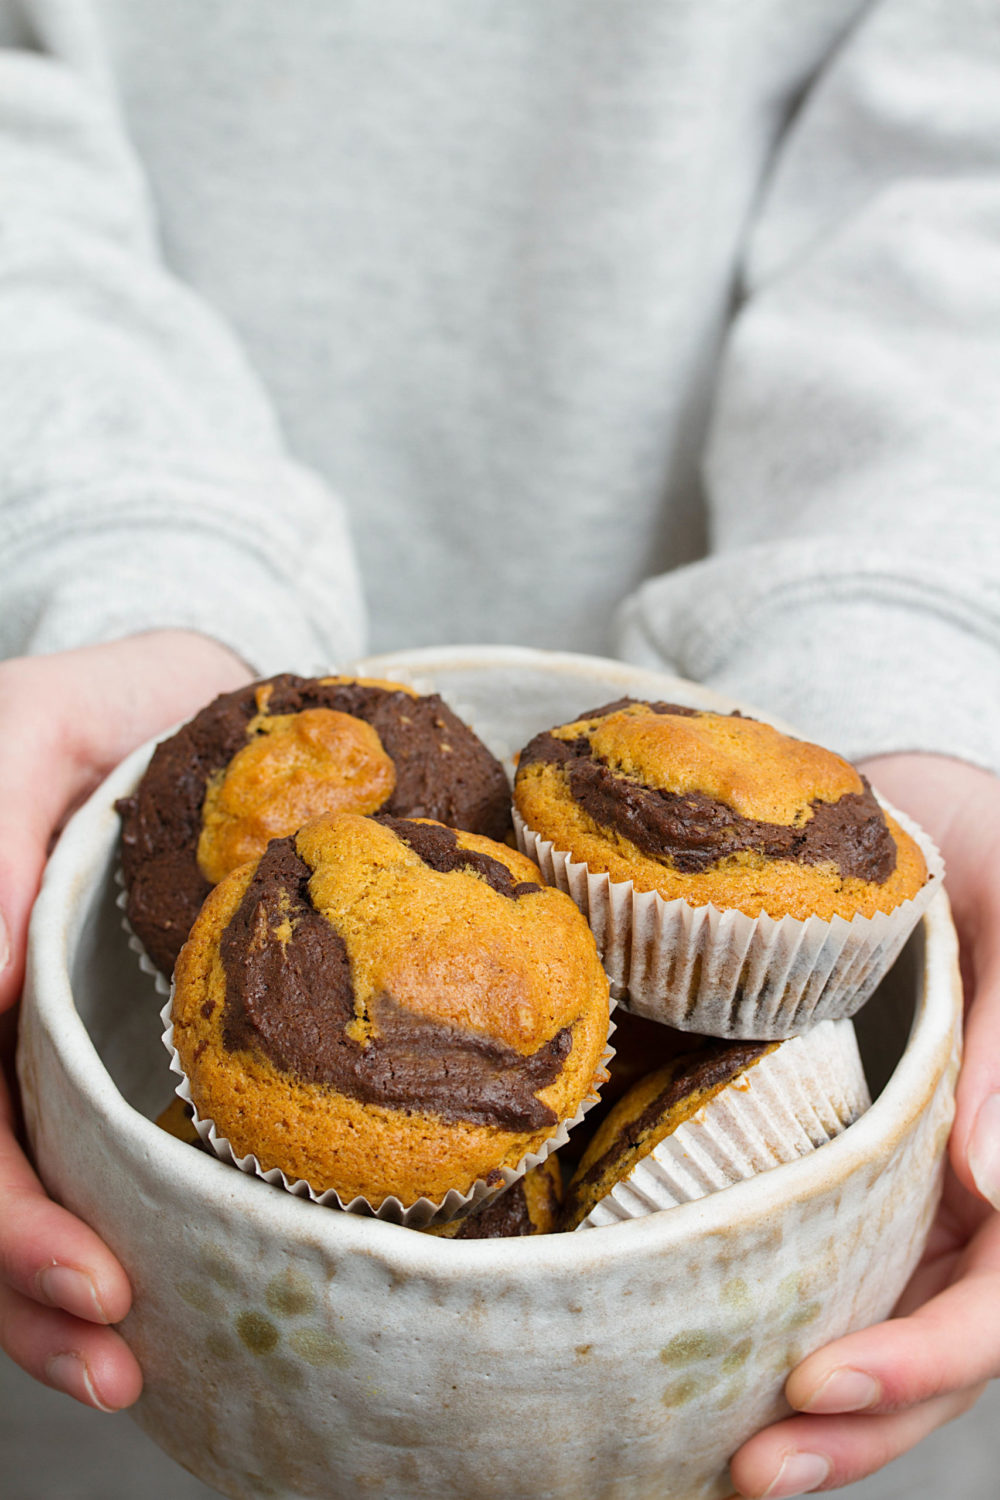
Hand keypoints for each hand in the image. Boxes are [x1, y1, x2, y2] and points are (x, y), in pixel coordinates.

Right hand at [0, 632, 250, 1409]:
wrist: (183, 707)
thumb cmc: (119, 706)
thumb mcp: (47, 721)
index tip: (90, 1276)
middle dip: (15, 1280)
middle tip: (115, 1346)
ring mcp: (4, 1036)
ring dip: (28, 1305)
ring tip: (122, 1369)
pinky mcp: (65, 1053)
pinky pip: (50, 1159)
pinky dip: (63, 1249)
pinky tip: (119, 1313)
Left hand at [730, 753, 999, 1495]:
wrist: (909, 805)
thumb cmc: (986, 844)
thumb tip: (995, 1188)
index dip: (932, 1355)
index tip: (825, 1377)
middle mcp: (977, 1183)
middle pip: (940, 1339)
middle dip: (861, 1420)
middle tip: (754, 1470)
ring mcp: (909, 1177)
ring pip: (880, 1318)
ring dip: (817, 1405)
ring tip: (721, 1461)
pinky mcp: (839, 1151)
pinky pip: (821, 1250)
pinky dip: (772, 1313)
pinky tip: (704, 1354)